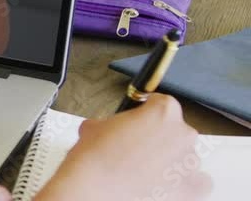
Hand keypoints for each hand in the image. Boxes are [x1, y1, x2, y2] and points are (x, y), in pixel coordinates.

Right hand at [36, 94, 211, 200]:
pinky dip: (184, 183)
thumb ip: (115, 123)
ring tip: (144, 171)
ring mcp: (190, 162)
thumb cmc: (96, 157)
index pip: (162, 104)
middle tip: (136, 148)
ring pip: (186, 157)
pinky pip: (198, 182)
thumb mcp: (96, 125)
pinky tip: (165, 184)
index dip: (148, 112)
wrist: (94, 186)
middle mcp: (182, 134)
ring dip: (169, 161)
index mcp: (163, 112)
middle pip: (176, 131)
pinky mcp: (192, 188)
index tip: (141, 120)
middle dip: (159, 138)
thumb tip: (114, 130)